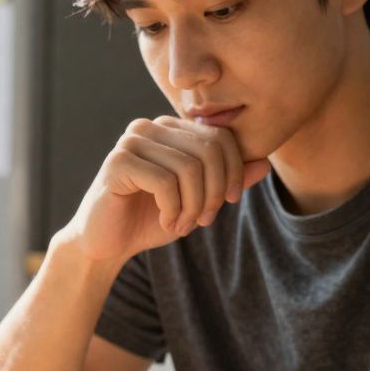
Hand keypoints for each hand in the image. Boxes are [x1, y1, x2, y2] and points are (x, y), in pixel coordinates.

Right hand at [63, 116, 270, 262]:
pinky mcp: (118, 162)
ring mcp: (131, 141)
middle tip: (203, 220)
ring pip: (189, 168)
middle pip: (209, 150)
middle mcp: (150, 127)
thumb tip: (265, 163)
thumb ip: (228, 181)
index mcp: (171, 129)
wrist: (105, 243)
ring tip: (184, 225)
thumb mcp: (197, 201)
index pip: (221, 137)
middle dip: (214, 192)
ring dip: (194, 205)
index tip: (226, 204)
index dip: (233, 173)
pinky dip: (174, 209)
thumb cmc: (149, 219)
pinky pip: (165, 182)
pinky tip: (167, 222)